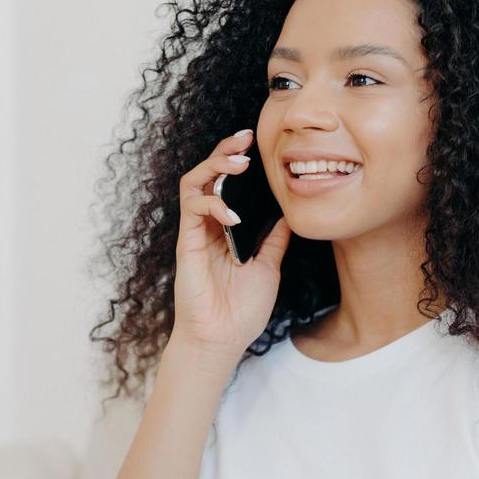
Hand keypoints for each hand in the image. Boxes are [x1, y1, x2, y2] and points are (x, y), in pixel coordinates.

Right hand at [171, 128, 293, 361]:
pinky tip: (233, 215)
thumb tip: (292, 214)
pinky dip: (213, 204)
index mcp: (226, 228)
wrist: (222, 339)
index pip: (228, 184)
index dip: (239, 160)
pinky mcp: (186, 244)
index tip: (258, 145)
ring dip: (214, 166)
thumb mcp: (269, 267)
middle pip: (209, 174)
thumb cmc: (241, 310)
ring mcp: (195, 233)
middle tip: (246, 139)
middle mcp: (208, 226)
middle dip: (225, 151)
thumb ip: (275, 239)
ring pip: (194, 182)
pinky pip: (192, 209)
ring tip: (238, 163)